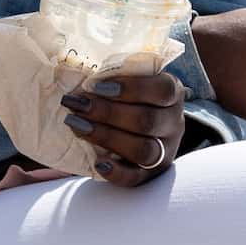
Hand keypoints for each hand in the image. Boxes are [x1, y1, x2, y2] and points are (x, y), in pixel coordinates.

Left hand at [61, 68, 191, 186]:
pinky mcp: (150, 174)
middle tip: (76, 104)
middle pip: (146, 121)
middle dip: (106, 112)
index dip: (130, 87)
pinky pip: (136, 178)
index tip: (96, 85)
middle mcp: (174, 123)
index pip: (162, 89)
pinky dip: (116, 173)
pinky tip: (97, 163)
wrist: (141, 123)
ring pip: (142, 150)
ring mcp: (165, 151)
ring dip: (105, 137)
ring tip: (76, 125)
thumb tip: (71, 66)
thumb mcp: (129, 79)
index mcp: (172, 93)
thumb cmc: (128, 94)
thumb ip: (112, 74)